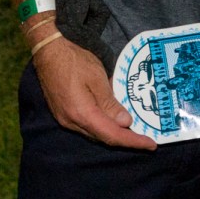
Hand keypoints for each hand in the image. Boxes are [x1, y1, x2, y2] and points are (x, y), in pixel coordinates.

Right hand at [33, 35, 155, 149]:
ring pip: (94, 134)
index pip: (112, 135)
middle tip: (146, 139)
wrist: (48, 53)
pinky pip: (87, 127)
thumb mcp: (97, 78)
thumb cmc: (74, 61)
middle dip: (126, 140)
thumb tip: (125, 122)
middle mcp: (72, 123)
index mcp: (82, 114)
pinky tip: (113, 121)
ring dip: (114, 134)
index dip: (133, 141)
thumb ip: (110, 102)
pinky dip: (102, 126)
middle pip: (103, 138)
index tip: (151, 145)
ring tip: (134, 131)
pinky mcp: (64, 115)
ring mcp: (65, 120)